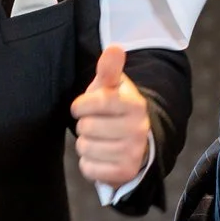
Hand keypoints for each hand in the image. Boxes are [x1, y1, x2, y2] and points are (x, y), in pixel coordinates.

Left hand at [71, 45, 150, 187]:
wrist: (135, 143)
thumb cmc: (115, 110)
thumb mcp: (111, 88)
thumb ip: (109, 69)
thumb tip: (114, 47)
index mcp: (134, 104)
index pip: (93, 102)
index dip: (81, 105)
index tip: (84, 107)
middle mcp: (138, 129)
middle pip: (86, 127)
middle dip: (85, 126)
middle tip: (97, 125)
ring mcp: (133, 153)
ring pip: (85, 148)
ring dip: (86, 145)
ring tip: (100, 140)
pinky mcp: (124, 173)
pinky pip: (88, 168)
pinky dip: (89, 164)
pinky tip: (101, 156)